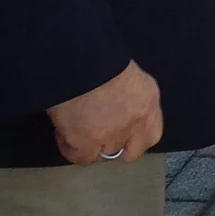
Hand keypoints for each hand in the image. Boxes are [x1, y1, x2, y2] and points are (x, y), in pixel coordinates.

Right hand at [48, 59, 164, 163]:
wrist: (79, 61)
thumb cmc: (100, 58)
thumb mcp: (128, 74)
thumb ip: (131, 96)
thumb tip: (119, 109)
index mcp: (148, 102)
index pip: (151, 135)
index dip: (135, 139)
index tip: (122, 136)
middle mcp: (136, 123)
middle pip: (130, 151)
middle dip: (115, 147)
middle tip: (99, 137)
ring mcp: (112, 137)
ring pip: (103, 155)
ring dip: (92, 147)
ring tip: (77, 130)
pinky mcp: (86, 144)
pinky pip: (80, 157)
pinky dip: (70, 148)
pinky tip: (63, 134)